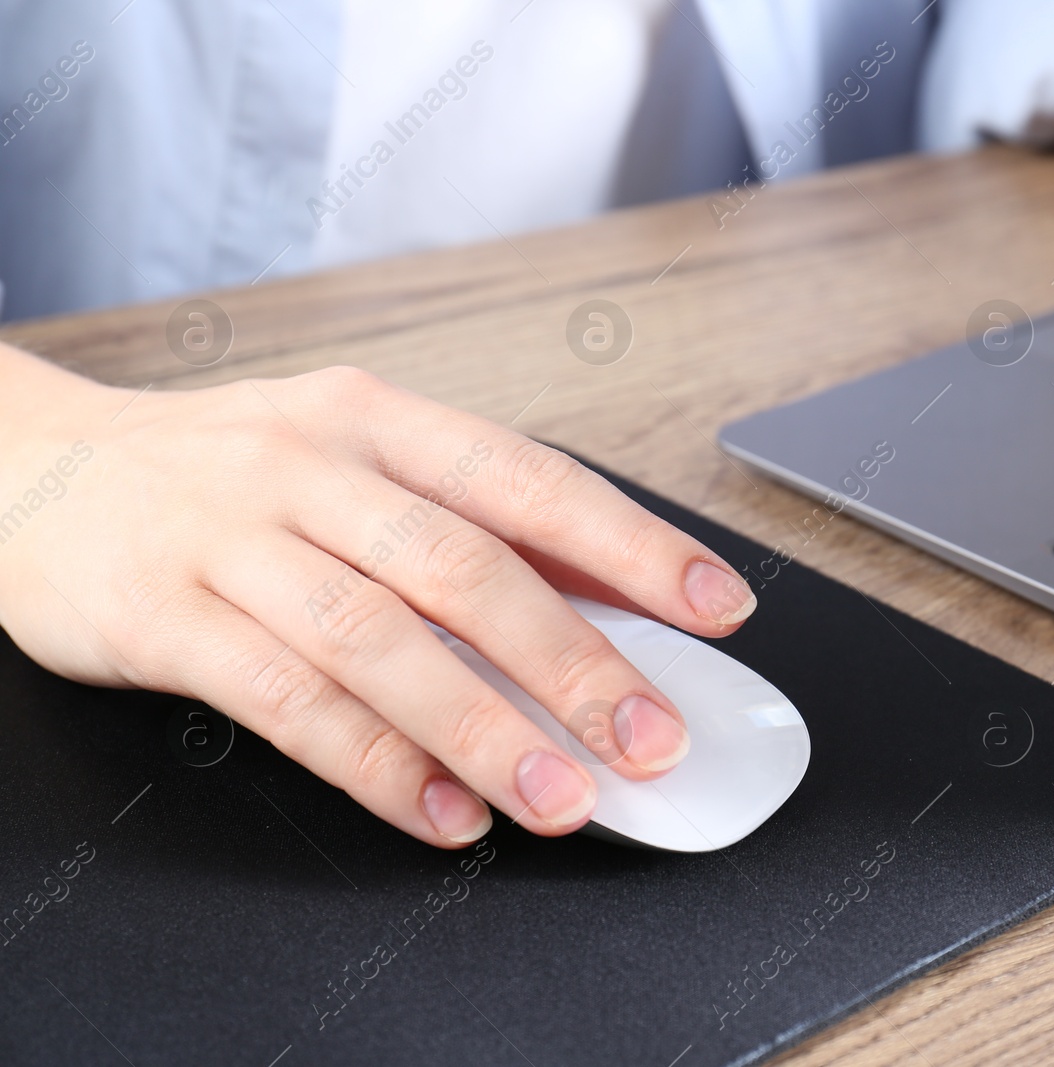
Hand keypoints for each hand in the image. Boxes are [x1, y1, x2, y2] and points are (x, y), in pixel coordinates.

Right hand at [0, 347, 756, 846]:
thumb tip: (607, 604)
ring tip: (563, 795)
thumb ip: (465, 528)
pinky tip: (440, 810)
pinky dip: (375, 765)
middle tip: (650, 737)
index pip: (531, 481)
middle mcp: (311, 467)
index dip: (633, 546)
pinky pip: (286, 701)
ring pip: (381, 640)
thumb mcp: (348, 464)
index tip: (716, 606)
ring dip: (485, 728)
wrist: (28, 465)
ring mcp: (232, 537)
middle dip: (575, 661)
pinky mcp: (162, 614)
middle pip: (467, 568)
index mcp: (379, 421)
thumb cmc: (224, 475)